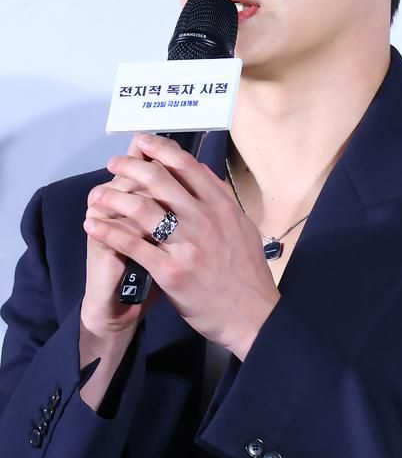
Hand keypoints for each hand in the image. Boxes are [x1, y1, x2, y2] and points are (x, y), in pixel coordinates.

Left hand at [83, 134, 280, 360]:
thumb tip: (202, 171)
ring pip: (141, 208)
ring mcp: (187, 245)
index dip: (160, 149)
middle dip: (130, 166)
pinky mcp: (170, 271)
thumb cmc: (247, 272)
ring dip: (113, 197)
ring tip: (97, 194)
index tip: (142, 141)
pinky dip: (108, 231)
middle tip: (114, 164)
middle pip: (158, 180)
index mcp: (221, 205)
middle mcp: (204, 219)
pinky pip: (132, 245)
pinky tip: (93, 225)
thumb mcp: (243, 227)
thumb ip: (222, 198)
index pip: (186, 165)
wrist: (253, 315)